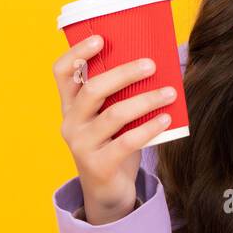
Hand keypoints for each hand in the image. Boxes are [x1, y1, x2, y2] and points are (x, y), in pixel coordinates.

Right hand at [53, 34, 177, 222]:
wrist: (108, 193)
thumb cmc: (115, 145)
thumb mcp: (112, 118)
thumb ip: (121, 96)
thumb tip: (155, 64)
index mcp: (70, 106)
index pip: (62, 73)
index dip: (77, 52)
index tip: (101, 38)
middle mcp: (71, 123)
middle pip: (93, 90)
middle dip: (124, 73)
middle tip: (151, 65)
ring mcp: (82, 145)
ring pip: (114, 115)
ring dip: (145, 100)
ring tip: (170, 92)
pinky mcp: (98, 166)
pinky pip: (126, 142)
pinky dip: (149, 128)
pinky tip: (166, 119)